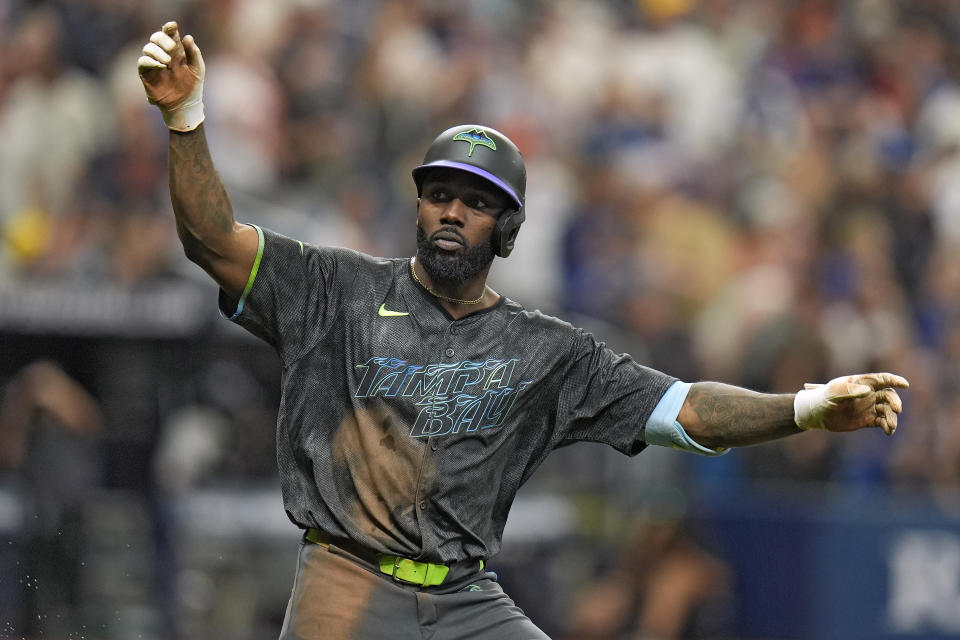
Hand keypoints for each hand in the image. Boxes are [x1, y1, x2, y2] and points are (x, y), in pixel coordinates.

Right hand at [137, 21, 204, 131]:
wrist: (186, 104)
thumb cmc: (193, 85)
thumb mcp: (198, 68)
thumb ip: (194, 52)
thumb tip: (187, 36)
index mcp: (176, 50)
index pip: (170, 34)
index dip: (169, 28)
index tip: (173, 26)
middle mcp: (163, 54)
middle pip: (156, 37)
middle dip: (162, 39)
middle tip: (172, 48)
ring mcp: (154, 63)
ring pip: (148, 47)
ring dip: (157, 51)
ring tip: (168, 62)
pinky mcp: (147, 73)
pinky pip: (143, 61)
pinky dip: (150, 60)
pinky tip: (160, 65)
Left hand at [794, 373, 908, 435]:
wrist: (816, 414)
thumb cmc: (824, 398)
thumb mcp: (833, 393)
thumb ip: (850, 390)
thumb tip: (868, 391)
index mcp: (861, 383)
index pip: (882, 379)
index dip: (894, 380)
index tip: (905, 384)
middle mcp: (868, 394)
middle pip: (888, 395)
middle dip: (895, 402)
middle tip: (897, 409)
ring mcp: (869, 407)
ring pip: (887, 410)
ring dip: (892, 417)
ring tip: (890, 426)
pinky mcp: (867, 419)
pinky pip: (882, 422)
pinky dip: (887, 426)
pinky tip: (888, 431)